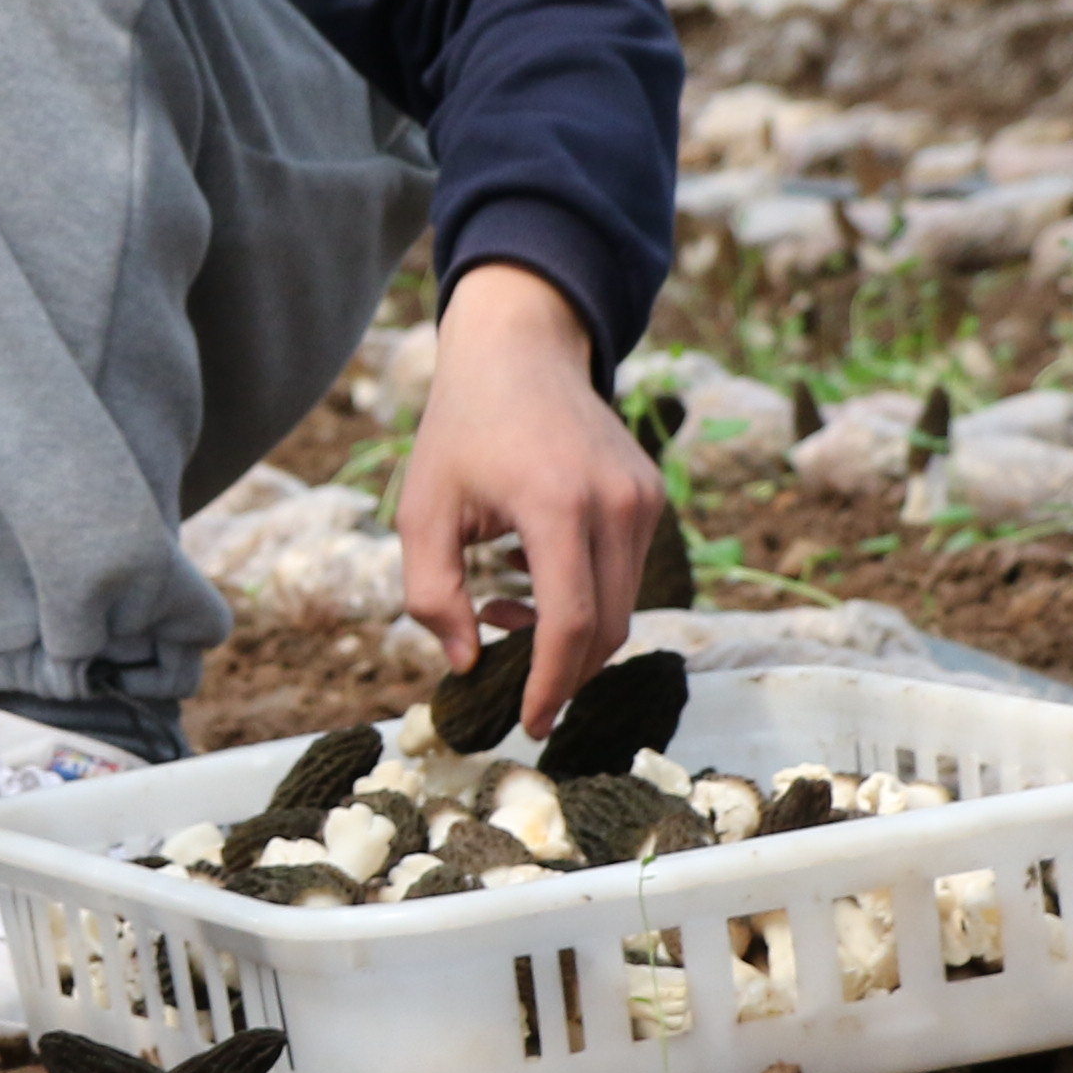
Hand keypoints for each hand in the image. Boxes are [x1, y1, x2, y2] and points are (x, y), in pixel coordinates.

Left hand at [390, 261, 663, 733]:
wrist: (520, 350)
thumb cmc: (462, 428)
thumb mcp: (422, 510)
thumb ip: (432, 594)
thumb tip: (468, 663)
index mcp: (558, 503)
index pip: (572, 624)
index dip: (552, 684)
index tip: (530, 721)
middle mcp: (616, 503)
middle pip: (606, 628)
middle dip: (559, 670)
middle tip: (504, 671)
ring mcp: (643, 499)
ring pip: (623, 608)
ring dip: (568, 634)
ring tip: (502, 607)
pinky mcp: (651, 498)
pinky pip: (627, 576)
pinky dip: (586, 599)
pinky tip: (530, 576)